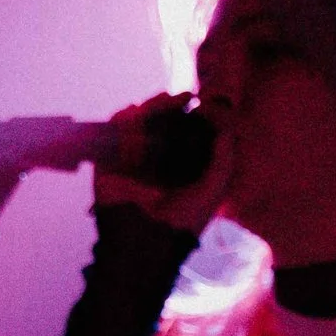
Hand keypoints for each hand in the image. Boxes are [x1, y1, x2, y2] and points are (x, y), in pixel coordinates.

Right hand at [94, 94, 232, 234]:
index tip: (204, 103)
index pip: (187, 134)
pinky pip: (114, 134)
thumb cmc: (185, 218)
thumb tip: (226, 124)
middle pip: (163, 125)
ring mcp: (133, 161)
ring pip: (140, 124)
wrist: (146, 238)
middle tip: (185, 96)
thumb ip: (224, 157)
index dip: (195, 117)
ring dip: (152, 108)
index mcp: (181, 169)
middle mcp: (157, 163)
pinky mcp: (110, 162)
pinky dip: (123, 119)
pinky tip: (136, 110)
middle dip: (173, 108)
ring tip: (166, 99)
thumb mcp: (214, 187)